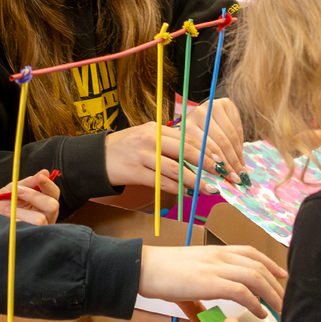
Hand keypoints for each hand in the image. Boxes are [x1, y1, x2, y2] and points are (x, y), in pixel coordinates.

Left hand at [0, 169, 59, 224]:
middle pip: (53, 205)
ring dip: (22, 212)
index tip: (40, 177)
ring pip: (40, 219)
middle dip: (34, 196)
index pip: (54, 193)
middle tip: (17, 190)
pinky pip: (29, 230)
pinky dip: (17, 222)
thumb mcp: (12, 190)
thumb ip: (28, 183)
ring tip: (7, 209)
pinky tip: (9, 221)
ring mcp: (39, 230)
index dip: (48, 184)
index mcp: (43, 203)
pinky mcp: (30, 239)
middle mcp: (46, 217)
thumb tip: (45, 172)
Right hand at [104, 122, 220, 194]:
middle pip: (186, 152)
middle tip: (223, 175)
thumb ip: (169, 143)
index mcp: (156, 128)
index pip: (189, 138)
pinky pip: (161, 182)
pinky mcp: (135, 172)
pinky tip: (188, 193)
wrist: (96, 158)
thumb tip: (199, 157)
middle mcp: (150, 139)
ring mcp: (142, 156)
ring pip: (176, 169)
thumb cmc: (126, 148)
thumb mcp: (146, 137)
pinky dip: (177, 189)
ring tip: (211, 188)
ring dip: (196, 181)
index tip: (223, 161)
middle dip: (208, 165)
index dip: (208, 150)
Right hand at [139, 244, 286, 318]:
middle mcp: (220, 256)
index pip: (250, 253)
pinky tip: (260, 313)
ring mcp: (216, 267)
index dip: (270, 263)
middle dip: (277, 283)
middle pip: (259, 266)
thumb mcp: (185, 283)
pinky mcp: (211, 281)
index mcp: (215, 251)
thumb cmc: (160, 273)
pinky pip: (242, 291)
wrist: (144, 268)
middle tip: (286, 298)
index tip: (282, 274)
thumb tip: (201, 319)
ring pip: (256, 277)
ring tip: (279, 309)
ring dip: (272, 294)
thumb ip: (197, 301)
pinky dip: (255, 302)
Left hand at [184, 98, 245, 184]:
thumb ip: (200, 162)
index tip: (225, 179)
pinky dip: (240, 144)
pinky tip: (241, 156)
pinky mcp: (226, 104)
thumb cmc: (193, 139)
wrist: (201, 114)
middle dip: (230, 164)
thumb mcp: (191, 149)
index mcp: (185, 127)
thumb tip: (214, 185)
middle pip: (219, 144)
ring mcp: (212, 107)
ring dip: (237, 157)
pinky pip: (237, 128)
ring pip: (230, 137)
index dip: (216, 166)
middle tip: (237, 179)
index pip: (203, 150)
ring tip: (242, 171)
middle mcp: (197, 114)